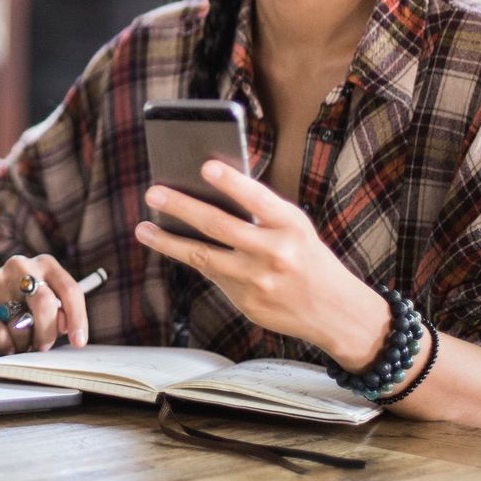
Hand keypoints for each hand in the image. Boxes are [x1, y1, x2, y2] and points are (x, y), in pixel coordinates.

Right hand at [0, 254, 90, 354]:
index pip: (69, 290)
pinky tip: (6, 343)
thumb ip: (60, 313)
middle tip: (43, 346)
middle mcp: (21, 265)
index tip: (78, 342)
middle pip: (45, 304)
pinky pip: (0, 334)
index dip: (77, 318)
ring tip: (20, 340)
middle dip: (47, 333)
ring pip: (21, 325)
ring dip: (24, 343)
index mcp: (45, 264)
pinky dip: (6, 347)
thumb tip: (64, 325)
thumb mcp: (46, 306)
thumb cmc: (22, 308)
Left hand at [134, 160, 382, 359]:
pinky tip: (172, 246)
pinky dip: (191, 259)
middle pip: (219, 226)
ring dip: (168, 241)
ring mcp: (258, 281)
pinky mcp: (247, 303)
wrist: (336, 313)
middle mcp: (275, 252)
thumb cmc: (310, 258)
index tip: (204, 166)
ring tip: (144, 228)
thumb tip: (210, 190)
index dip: (231, 182)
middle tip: (154, 193)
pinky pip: (212, 276)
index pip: (258, 198)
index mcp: (291, 225)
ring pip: (203, 256)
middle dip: (181, 207)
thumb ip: (261, 212)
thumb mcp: (296, 227)